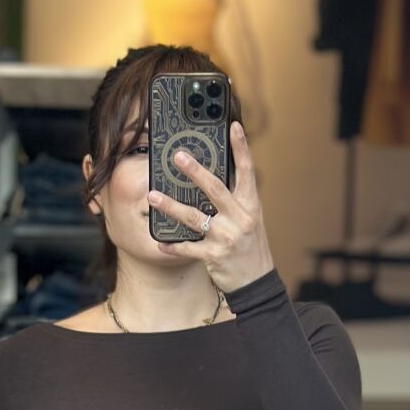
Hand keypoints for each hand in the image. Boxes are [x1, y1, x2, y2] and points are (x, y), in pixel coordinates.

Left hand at [145, 119, 274, 293]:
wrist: (256, 282)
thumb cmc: (249, 247)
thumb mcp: (249, 220)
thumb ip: (234, 200)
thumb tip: (210, 179)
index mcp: (250, 205)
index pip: (246, 171)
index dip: (241, 148)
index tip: (234, 126)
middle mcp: (240, 218)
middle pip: (215, 188)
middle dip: (195, 171)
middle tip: (177, 156)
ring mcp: (227, 237)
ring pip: (194, 217)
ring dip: (170, 206)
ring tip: (152, 195)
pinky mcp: (214, 256)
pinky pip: (188, 247)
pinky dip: (173, 246)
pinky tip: (160, 242)